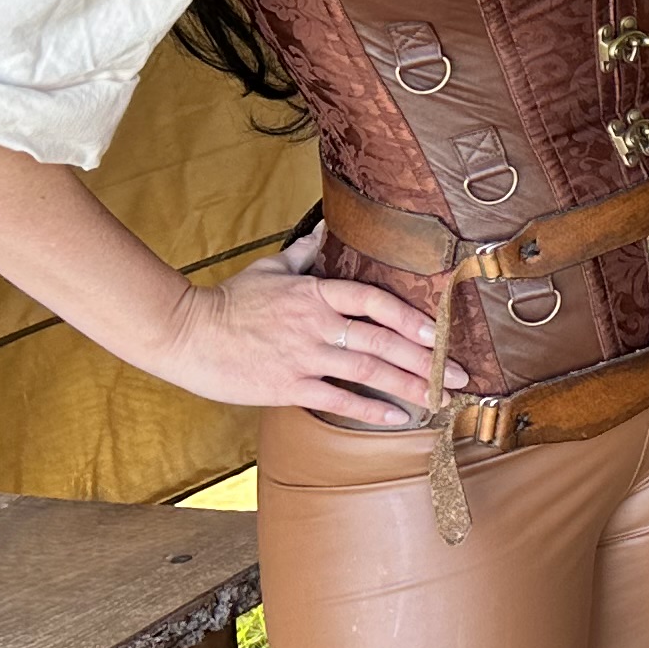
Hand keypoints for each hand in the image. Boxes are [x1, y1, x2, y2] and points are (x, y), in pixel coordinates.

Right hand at [157, 243, 452, 417]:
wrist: (186, 334)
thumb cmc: (228, 301)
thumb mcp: (269, 268)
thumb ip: (304, 254)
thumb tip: (324, 230)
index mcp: (315, 292)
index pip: (375, 301)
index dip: (412, 317)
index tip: (441, 332)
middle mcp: (316, 323)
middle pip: (383, 340)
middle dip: (427, 359)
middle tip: (461, 376)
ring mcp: (304, 356)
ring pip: (368, 370)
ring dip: (409, 385)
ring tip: (441, 398)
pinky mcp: (287, 386)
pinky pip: (337, 399)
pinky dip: (370, 409)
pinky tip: (398, 417)